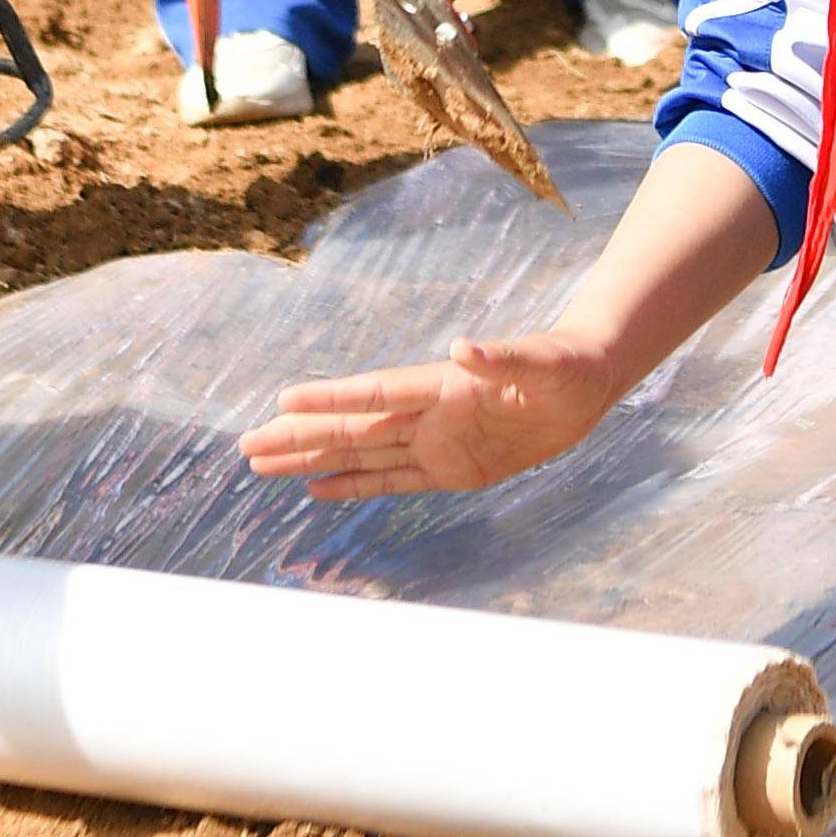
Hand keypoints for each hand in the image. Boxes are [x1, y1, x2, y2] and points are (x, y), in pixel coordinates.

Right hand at [242, 331, 617, 499]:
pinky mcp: (451, 468)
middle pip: (352, 429)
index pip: (376, 394)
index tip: (284, 401)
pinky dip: (354, 486)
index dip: (332, 399)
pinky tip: (317, 489)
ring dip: (313, 461)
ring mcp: (435, 441)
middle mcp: (428, 414)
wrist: (587, 384)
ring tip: (263, 465)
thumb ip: (503, 359)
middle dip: (300, 437)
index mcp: (443, 386)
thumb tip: (466, 346)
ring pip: (361, 455)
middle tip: (247, 445)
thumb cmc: (566, 365)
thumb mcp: (542, 363)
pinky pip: (392, 480)